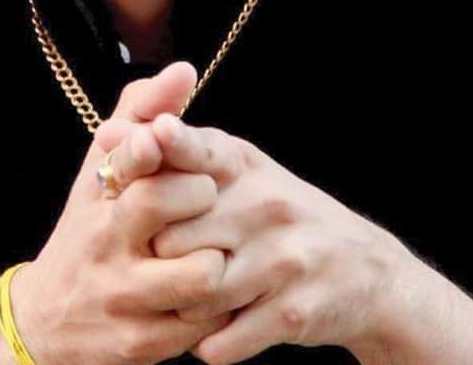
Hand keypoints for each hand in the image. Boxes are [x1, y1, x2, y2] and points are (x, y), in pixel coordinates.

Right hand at [0, 62, 231, 364]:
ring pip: (200, 273)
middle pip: (166, 206)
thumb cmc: (90, 227)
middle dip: (200, 195)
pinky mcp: (143, 344)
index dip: (154, 143)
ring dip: (219, 257)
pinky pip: (204, 322)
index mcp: (100, 195)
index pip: (130, 158)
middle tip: (205, 195)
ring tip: (215, 245)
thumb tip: (184, 68)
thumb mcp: (101, 167)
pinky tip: (211, 290)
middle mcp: (108, 244)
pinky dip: (218, 304)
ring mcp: (125, 297)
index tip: (163, 136)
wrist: (46, 321)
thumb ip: (142, 112)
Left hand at [95, 113, 410, 364]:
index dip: (165, 144)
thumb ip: (178, 153)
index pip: (197, 150)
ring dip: (183, 303)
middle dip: (159, 258)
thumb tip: (107, 131)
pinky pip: (221, 340)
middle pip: (173, 237)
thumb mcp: (240, 171)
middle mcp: (265, 205)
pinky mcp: (292, 312)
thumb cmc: (277, 214)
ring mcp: (283, 258)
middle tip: (164, 262)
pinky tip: (218, 325)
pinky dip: (209, 342)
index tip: (147, 138)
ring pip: (194, 292)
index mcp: (244, 165)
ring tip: (192, 294)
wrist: (365, 269)